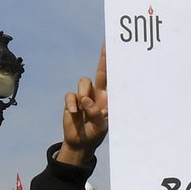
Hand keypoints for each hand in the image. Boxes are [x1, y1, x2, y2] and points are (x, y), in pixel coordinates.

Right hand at [58, 48, 107, 163]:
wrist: (80, 142)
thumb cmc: (95, 133)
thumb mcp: (100, 126)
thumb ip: (96, 113)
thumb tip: (86, 100)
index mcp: (107, 99)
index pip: (113, 81)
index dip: (115, 69)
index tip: (119, 54)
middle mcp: (96, 94)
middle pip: (100, 72)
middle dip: (104, 60)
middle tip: (107, 47)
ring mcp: (84, 96)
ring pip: (84, 82)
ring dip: (84, 94)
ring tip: (84, 108)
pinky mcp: (72, 101)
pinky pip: (71, 95)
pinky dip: (72, 103)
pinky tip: (74, 112)